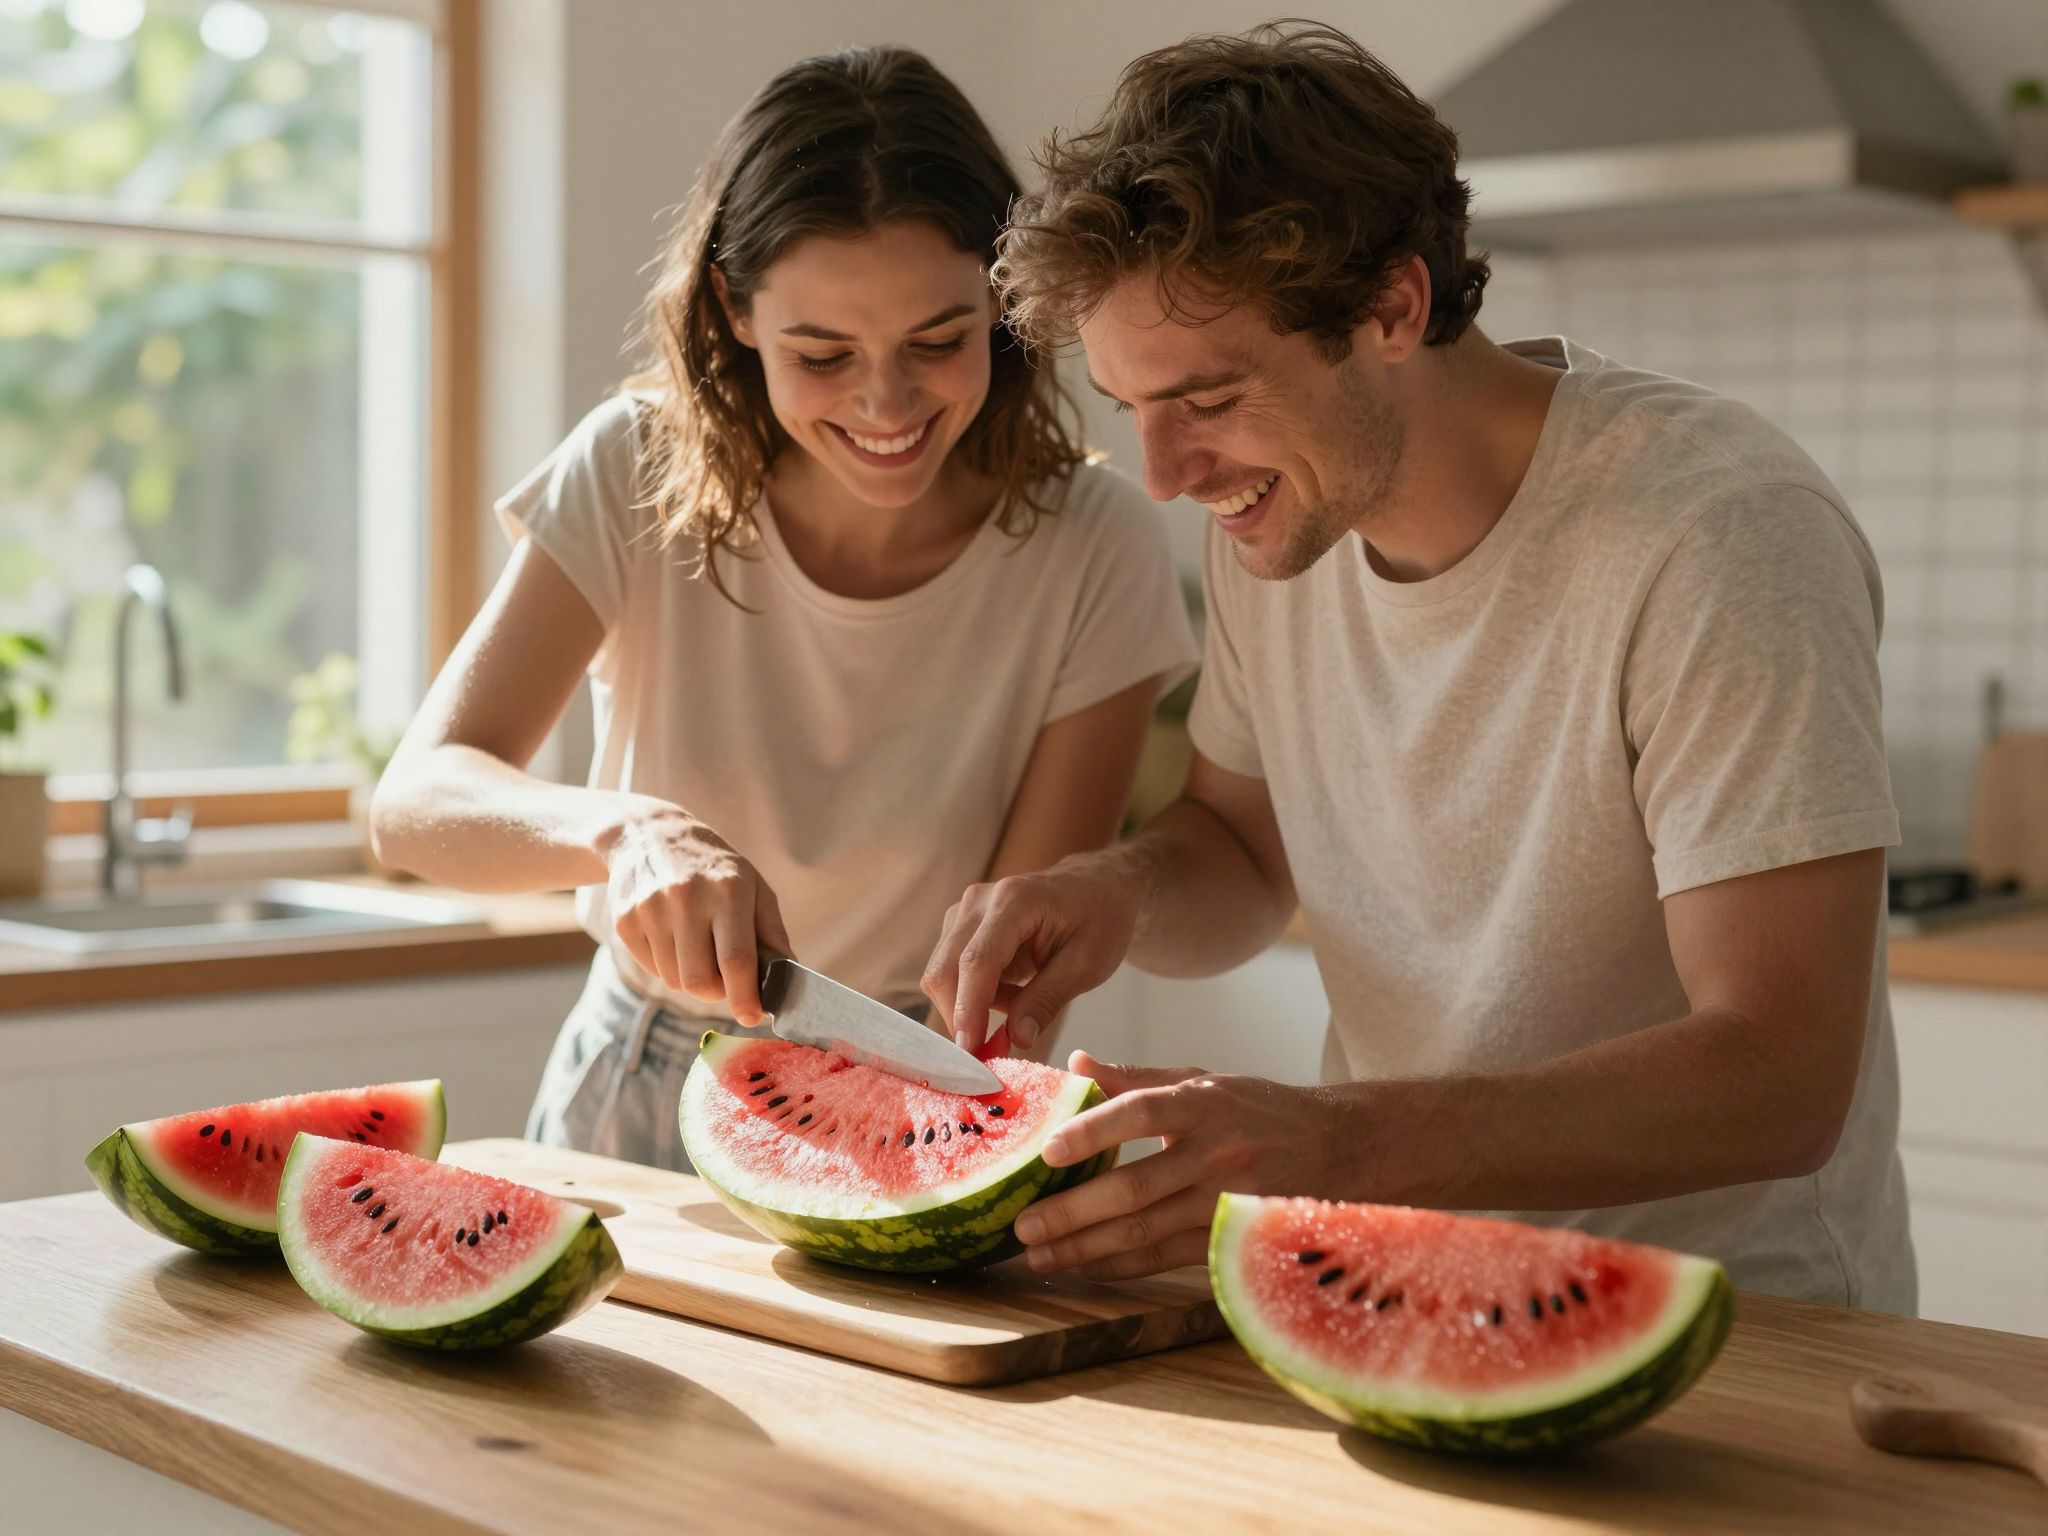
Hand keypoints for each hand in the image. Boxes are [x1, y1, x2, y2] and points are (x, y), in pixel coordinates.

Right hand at [602, 806, 791, 1025]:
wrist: (649, 835)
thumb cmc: (714, 868)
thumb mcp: (754, 888)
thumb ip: (772, 935)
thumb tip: (787, 981)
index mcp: (728, 891)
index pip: (736, 961)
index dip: (745, 998)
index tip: (753, 1016)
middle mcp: (686, 899)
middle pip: (700, 981)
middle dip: (717, 993)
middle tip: (726, 981)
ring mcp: (650, 910)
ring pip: (675, 981)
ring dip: (692, 978)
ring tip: (698, 947)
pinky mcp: (624, 921)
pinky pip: (652, 969)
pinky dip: (668, 966)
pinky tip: (673, 937)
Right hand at [922, 859, 1141, 1054]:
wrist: (1096, 888)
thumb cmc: (1100, 920)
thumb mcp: (1087, 964)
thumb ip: (1047, 1000)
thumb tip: (1017, 1039)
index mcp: (1014, 901)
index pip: (976, 961)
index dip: (968, 1010)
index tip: (971, 1052)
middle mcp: (979, 901)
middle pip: (945, 969)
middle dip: (960, 1016)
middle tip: (990, 1052)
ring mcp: (965, 911)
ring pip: (943, 973)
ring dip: (970, 1005)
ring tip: (1021, 1005)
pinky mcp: (961, 925)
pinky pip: (953, 971)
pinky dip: (975, 994)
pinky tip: (1012, 991)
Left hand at [1013, 1051, 1343, 1279]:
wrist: (1340, 1150)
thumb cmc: (1259, 1111)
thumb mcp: (1205, 1079)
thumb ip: (1138, 1076)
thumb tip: (1074, 1061)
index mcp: (1204, 1103)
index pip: (1141, 1112)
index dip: (1092, 1131)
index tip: (1046, 1150)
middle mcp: (1218, 1153)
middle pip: (1135, 1188)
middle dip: (1072, 1212)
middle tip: (1021, 1224)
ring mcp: (1228, 1203)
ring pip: (1146, 1233)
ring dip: (1085, 1248)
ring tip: (1038, 1255)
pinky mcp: (1233, 1241)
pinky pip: (1166, 1259)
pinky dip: (1120, 1266)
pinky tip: (1083, 1267)